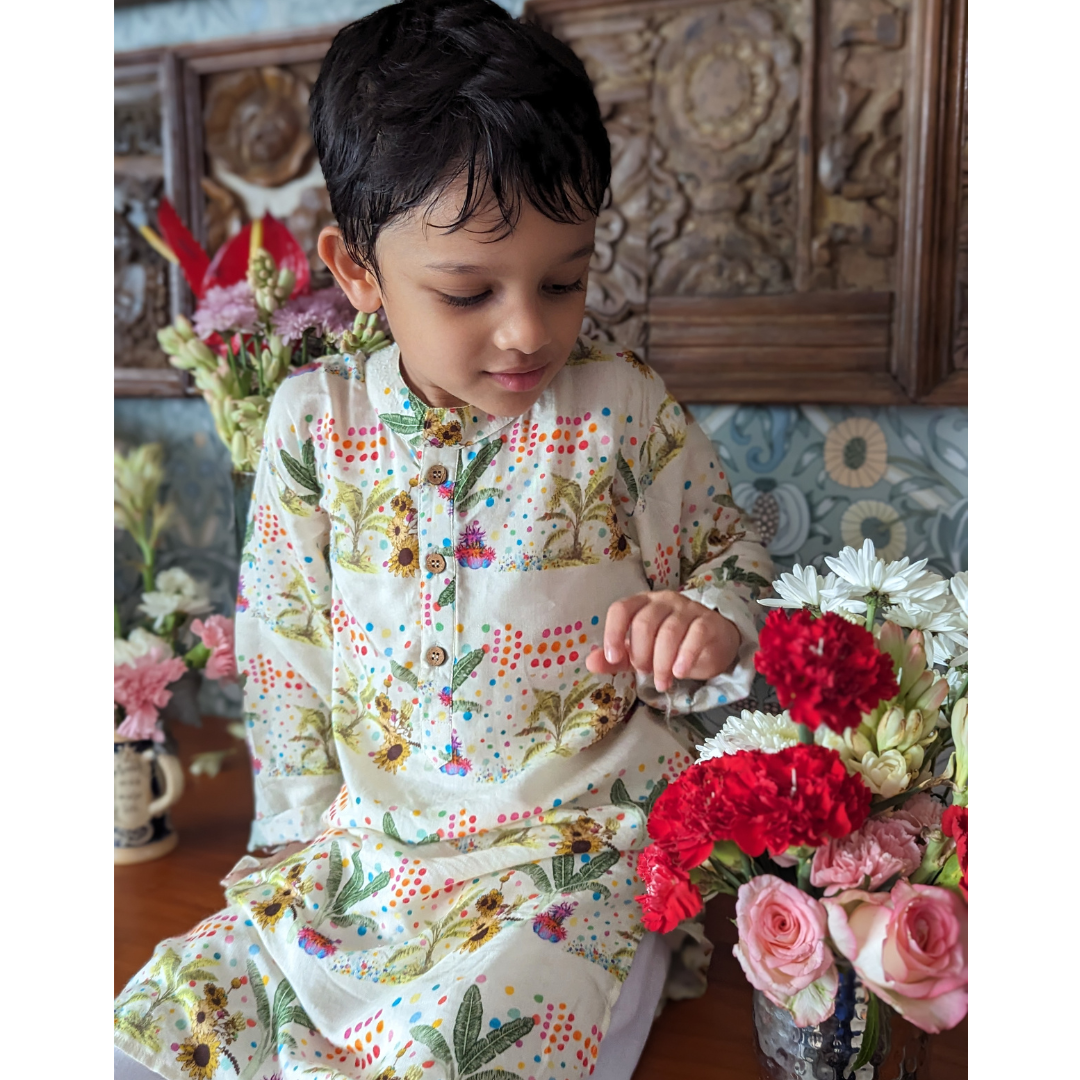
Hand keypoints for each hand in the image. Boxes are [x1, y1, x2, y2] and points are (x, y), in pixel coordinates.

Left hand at [585, 590, 740, 692]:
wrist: (711, 644)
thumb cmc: (670, 646)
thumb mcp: (640, 653)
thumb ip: (616, 658)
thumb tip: (591, 663)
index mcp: (641, 604)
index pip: (621, 609)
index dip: (613, 632)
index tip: (613, 658)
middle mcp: (662, 601)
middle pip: (645, 623)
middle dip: (641, 654)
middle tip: (644, 672)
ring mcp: (687, 609)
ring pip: (669, 631)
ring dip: (662, 662)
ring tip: (661, 682)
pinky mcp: (707, 622)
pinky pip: (695, 635)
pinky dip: (685, 656)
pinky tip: (680, 672)